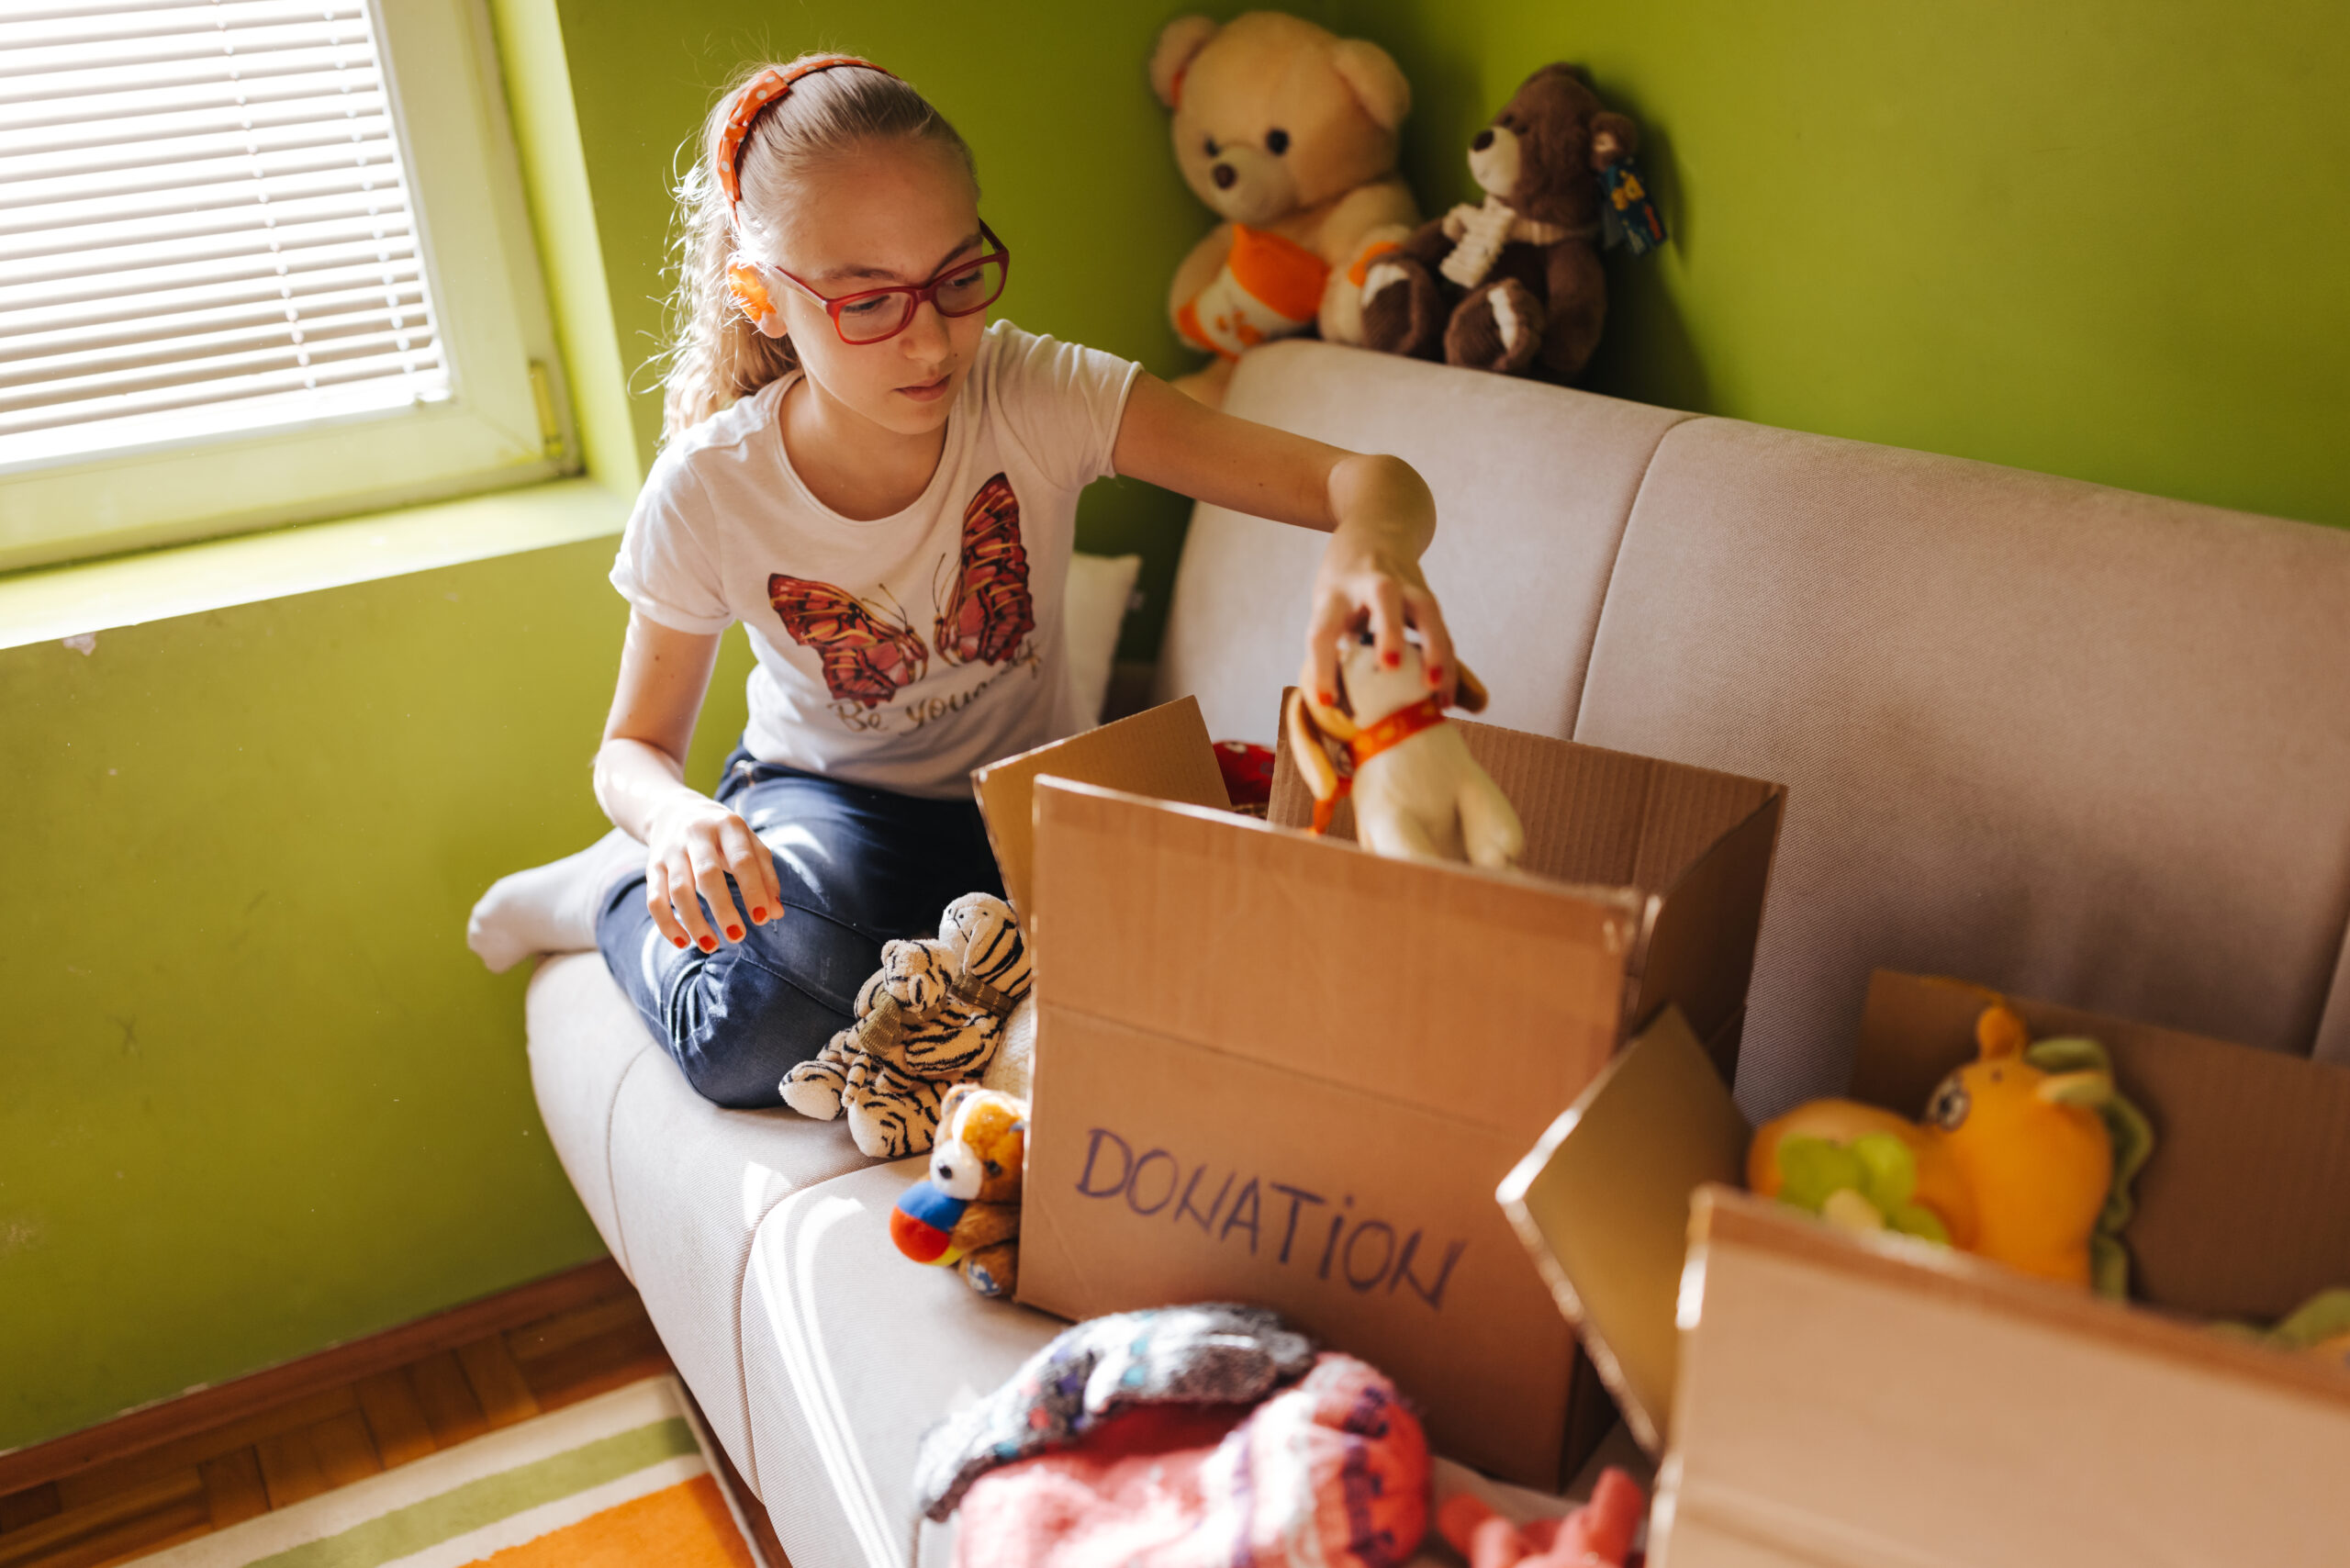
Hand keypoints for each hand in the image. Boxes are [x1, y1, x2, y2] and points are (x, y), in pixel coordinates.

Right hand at [641, 789, 783, 952]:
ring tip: (711, 945)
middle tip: (737, 937)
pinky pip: (654, 899)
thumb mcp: (749, 843)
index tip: (761, 919)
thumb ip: (765, 875)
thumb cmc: (723, 835)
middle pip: (707, 874)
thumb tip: (776, 913)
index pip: (743, 860)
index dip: (753, 890)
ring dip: (694, 921)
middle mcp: (696, 835)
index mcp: (728, 825)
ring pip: (678, 889)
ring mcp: (671, 850)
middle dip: (722, 909)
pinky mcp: (652, 866)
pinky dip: (666, 923)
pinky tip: (682, 942)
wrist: (673, 810)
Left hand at [1300, 524, 1457, 710]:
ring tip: (1437, 690)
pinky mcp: (1426, 595)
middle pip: (1383, 597)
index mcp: (1334, 593)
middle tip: (1391, 666)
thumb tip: (1331, 706)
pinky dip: (1447, 661)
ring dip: (1434, 648)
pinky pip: (1441, 628)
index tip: (1327, 702)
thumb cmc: (1344, 589)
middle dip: (1389, 630)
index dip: (1323, 665)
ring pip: (1424, 608)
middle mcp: (1370, 582)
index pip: (1324, 628)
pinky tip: (1446, 695)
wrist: (1377, 528)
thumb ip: (1333, 652)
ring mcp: (1404, 584)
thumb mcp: (1329, 608)